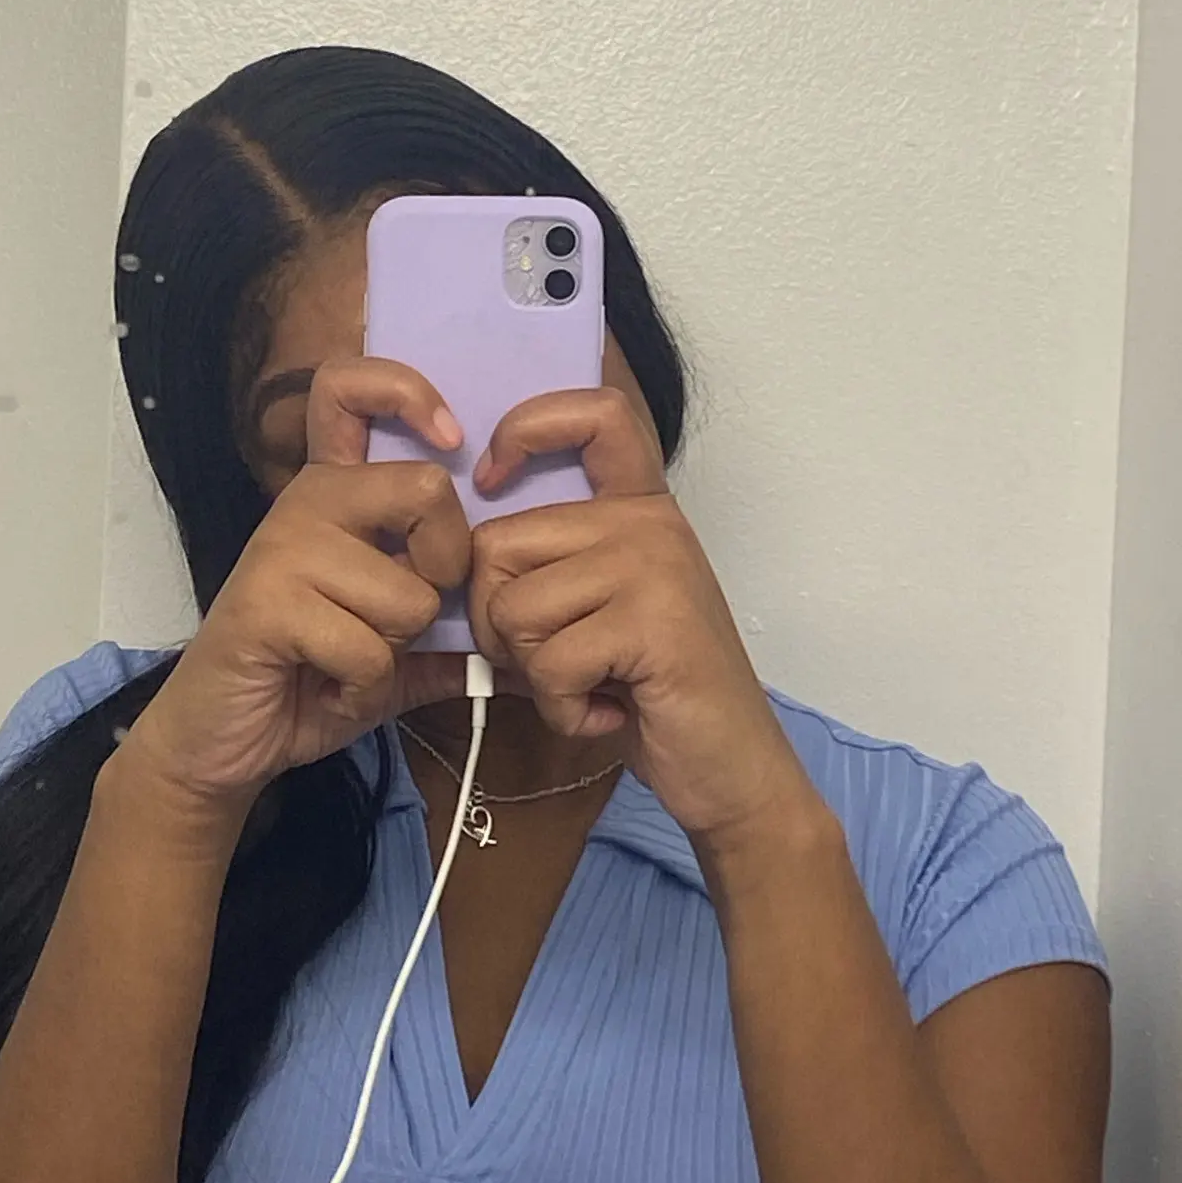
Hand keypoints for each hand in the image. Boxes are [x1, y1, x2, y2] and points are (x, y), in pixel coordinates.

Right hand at [118, 358, 472, 829]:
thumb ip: (456, 641)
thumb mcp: (397, 655)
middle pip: (427, 489)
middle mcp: (308, 502)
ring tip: (345, 662)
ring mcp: (282, 547)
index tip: (453, 439)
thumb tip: (533, 657)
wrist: (222, 741)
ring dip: (394, 652)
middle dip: (444, 569)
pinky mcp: (266, 600)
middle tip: (404, 616)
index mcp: (337, 492)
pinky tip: (325, 688)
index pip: (349, 389)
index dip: (407, 392)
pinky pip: (369, 648)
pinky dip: (362, 688)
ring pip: (409, 595)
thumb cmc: (312, 682)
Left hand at [468, 387, 810, 845]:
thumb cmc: (652, 694)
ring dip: (533, 674)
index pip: (593, 414)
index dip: (527, 427)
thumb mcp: (597, 613)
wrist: (731, 768)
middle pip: (497, 545)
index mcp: (638, 508)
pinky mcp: (653, 621)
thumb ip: (544, 571)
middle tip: (554, 662)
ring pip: (512, 610)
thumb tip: (450, 558)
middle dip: (498, 624)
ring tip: (591, 686)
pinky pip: (549, 663)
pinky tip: (607, 711)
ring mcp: (655, 566)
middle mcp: (649, 523)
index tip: (492, 479)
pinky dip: (561, 708)